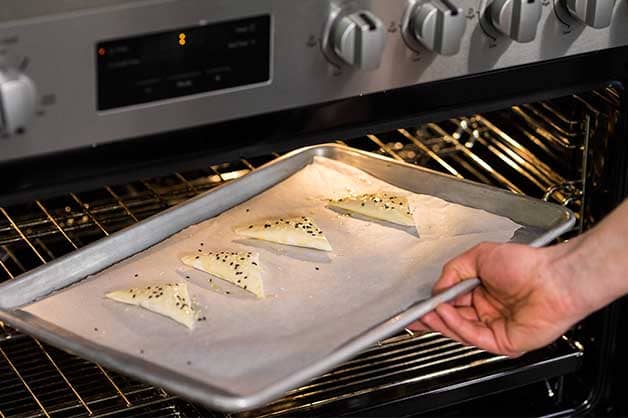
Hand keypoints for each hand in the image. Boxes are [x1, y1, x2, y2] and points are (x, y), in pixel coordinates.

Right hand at [409, 241, 582, 356]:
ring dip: (441, 321)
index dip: (434, 304)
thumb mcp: (479, 256)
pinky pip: (473, 336)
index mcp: (484, 292)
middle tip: (414, 316)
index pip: (452, 303)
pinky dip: (456, 325)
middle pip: (453, 320)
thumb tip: (437, 288)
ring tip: (426, 312)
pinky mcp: (503, 342)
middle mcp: (489, 311)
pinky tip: (444, 313)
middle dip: (431, 318)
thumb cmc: (528, 264)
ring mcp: (496, 327)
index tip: (418, 305)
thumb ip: (453, 271)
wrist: (555, 278)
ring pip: (460, 330)